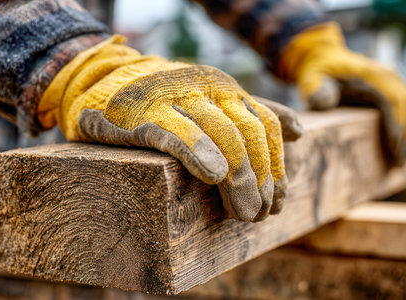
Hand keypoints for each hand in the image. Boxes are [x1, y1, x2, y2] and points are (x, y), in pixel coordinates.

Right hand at [38, 35, 302, 221]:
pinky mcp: (139, 114)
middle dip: (260, 177)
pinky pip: (174, 133)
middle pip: (245, 133)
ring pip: (219, 134)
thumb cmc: (164, 101)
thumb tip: (301, 131)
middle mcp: (204, 87)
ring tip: (246, 213)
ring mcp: (172, 96)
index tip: (278, 201)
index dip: (276, 166)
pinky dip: (197, 151)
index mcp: (224, 87)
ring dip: (239, 177)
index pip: (263, 125)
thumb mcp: (213, 102)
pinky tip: (214, 175)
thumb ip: (254, 114)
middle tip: (260, 214)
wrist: (105, 82)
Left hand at [279, 22, 405, 164]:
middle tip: (398, 165)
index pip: (392, 102)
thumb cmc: (317, 71)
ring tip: (399, 163)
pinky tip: (399, 149)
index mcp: (371, 75)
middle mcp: (386, 76)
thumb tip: (325, 102)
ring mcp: (391, 81)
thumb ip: (315, 89)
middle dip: (405, 137)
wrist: (322, 56)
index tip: (393, 150)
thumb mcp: (310, 79)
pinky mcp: (391, 88)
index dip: (395, 126)